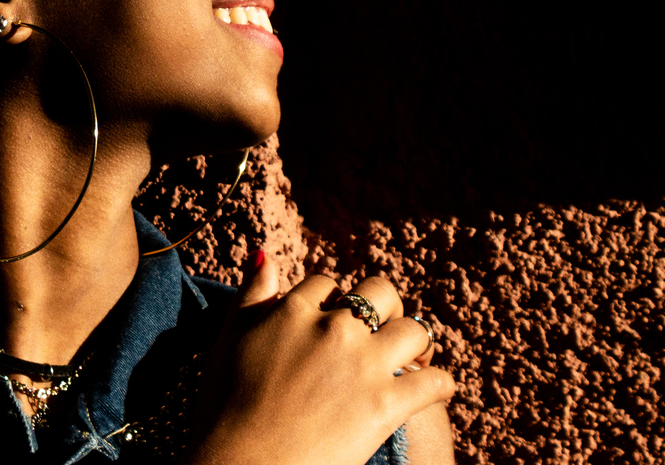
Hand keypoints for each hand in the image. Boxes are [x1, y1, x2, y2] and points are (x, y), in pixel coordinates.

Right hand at [187, 252, 453, 464]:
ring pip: (413, 329)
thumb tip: (265, 254)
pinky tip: (437, 390)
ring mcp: (363, 364)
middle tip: (381, 329)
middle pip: (379, 293)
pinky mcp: (386, 404)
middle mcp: (333, 328)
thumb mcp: (227, 341)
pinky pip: (434, 382)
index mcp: (294, 311)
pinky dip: (441, 384)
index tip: (331, 319)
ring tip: (414, 357)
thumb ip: (250, 295)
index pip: (326, 283)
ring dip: (417, 341)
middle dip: (384, 307)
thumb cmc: (223, 410)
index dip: (332, 300)